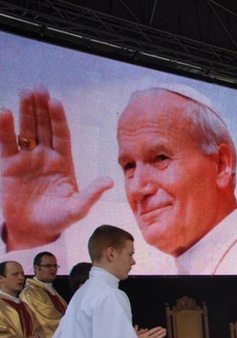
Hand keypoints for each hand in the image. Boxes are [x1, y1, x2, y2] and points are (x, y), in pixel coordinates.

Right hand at [0, 86, 113, 249]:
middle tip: (38, 88)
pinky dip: (4, 129)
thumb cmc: (58, 220)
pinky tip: (4, 114)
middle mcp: (45, 157)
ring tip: (25, 92)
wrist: (33, 231)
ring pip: (26, 130)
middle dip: (41, 108)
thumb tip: (109, 181)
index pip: (62, 135)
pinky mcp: (9, 166)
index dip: (58, 119)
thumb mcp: (77, 208)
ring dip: (25, 112)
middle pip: (43, 127)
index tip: (55, 102)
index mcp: (63, 163)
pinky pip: (6, 144)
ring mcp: (27, 160)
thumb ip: (91, 194)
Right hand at [137, 326, 166, 337]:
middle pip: (156, 334)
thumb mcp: (133, 336)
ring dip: (162, 335)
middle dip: (161, 331)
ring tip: (165, 333)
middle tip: (165, 329)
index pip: (152, 331)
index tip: (160, 327)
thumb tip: (137, 326)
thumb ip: (136, 330)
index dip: (157, 329)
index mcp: (144, 335)